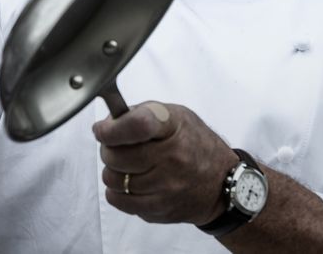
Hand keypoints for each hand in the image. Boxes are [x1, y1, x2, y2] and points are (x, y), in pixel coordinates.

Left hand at [94, 101, 238, 225]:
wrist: (221, 182)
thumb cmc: (194, 144)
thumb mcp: (175, 115)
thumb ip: (140, 114)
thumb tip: (105, 125)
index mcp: (174, 127)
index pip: (137, 125)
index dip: (111, 129)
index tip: (102, 130)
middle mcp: (173, 157)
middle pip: (117, 155)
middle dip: (108, 150)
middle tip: (116, 147)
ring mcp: (167, 186)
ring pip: (113, 179)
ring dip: (112, 172)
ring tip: (126, 166)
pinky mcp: (161, 209)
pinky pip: (120, 201)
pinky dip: (117, 192)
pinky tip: (129, 183)